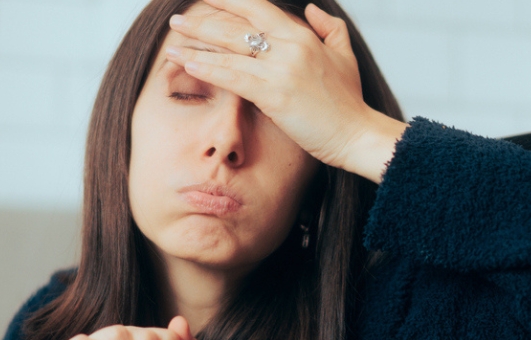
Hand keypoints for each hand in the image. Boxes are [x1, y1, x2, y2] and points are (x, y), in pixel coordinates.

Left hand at [164, 0, 407, 182]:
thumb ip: (329, 29)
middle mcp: (289, 45)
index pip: (257, 8)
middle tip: (178, 21)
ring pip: (228, 51)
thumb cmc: (350, 103)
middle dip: (203, 22)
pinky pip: (231, 77)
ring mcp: (281, 69)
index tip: (206, 1)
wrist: (358, 135)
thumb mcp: (344, 56)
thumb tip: (310, 9)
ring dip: (196, 47)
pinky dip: (206, 69)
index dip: (229, 2)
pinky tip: (186, 66)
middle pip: (236, 26)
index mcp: (302, 35)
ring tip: (172, 44)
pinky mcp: (274, 94)